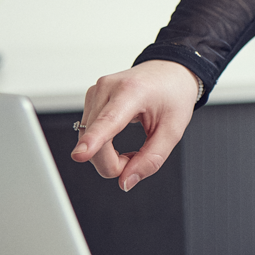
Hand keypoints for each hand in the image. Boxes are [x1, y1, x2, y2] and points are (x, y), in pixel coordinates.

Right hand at [70, 60, 199, 190]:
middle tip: (137, 160)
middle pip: (94, 140)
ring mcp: (95, 91)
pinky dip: (101, 145)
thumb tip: (125, 182)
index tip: (80, 154)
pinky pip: (87, 132)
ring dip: (106, 155)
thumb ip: (151, 159)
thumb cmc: (173, 95)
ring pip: (87, 139)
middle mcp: (108, 88)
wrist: (169, 71)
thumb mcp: (173, 130)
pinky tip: (118, 141)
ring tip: (132, 150)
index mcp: (132, 91)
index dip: (94, 141)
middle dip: (112, 162)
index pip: (109, 120)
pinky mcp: (90, 97)